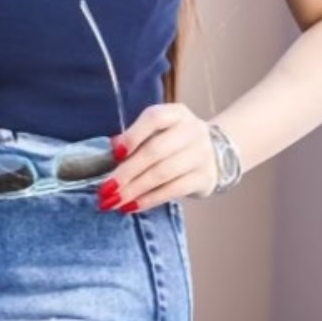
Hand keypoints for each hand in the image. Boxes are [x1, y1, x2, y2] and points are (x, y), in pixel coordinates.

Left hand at [96, 103, 217, 211]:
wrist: (216, 154)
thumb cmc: (174, 143)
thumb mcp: (160, 131)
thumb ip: (137, 138)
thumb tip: (111, 152)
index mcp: (176, 114)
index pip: (154, 118)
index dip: (133, 135)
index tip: (115, 154)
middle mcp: (191, 131)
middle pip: (155, 151)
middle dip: (127, 172)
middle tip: (105, 189)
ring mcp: (200, 155)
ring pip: (163, 174)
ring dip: (134, 190)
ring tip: (114, 201)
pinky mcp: (203, 178)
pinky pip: (173, 190)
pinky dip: (149, 200)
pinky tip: (131, 206)